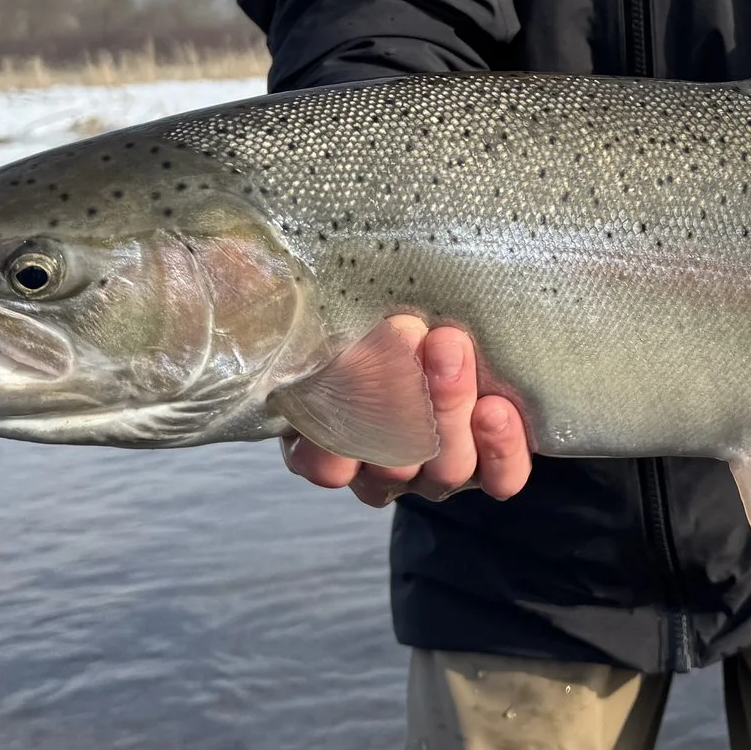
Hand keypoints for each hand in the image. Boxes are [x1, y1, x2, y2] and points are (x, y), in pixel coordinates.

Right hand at [280, 317, 533, 506]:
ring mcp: (440, 472)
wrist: (456, 327)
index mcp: (337, 447)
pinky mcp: (493, 466)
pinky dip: (500, 448)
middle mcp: (387, 469)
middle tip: (402, 329)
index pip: (324, 466)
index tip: (337, 377)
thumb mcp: (336, 316)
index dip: (327, 441)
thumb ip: (309, 312)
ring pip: (445, 468)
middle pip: (390, 463)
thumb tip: (249, 271)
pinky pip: (501, 478)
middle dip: (395, 395)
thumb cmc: (380, 319)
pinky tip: (497, 409)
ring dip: (447, 406)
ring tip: (450, 345)